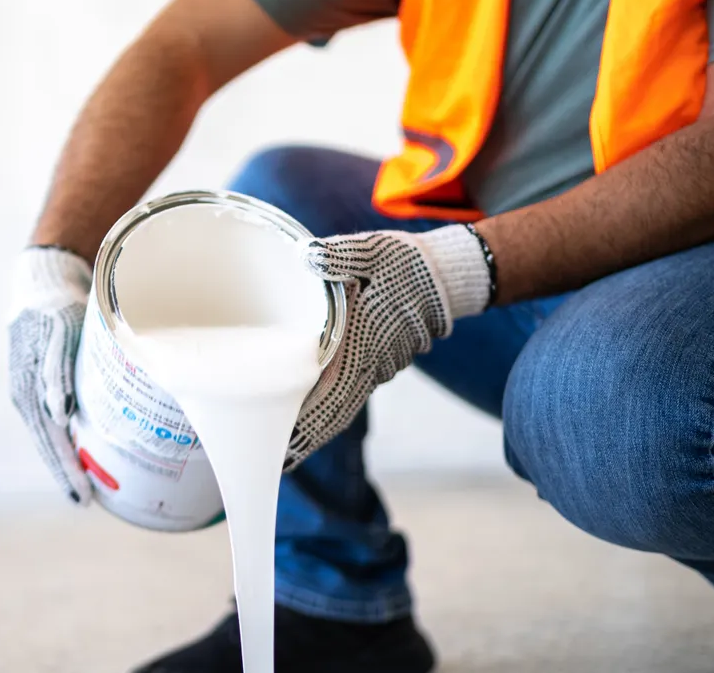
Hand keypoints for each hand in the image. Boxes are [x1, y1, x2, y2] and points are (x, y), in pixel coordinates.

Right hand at [8, 246, 93, 503]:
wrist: (45, 282)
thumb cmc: (55, 308)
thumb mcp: (56, 334)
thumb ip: (55, 371)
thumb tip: (58, 414)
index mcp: (29, 389)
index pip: (50, 440)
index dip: (66, 469)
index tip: (82, 496)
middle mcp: (29, 395)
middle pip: (49, 443)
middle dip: (67, 474)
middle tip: (85, 502)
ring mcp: (34, 389)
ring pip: (51, 434)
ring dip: (67, 460)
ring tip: (85, 486)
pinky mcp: (44, 381)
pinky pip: (55, 419)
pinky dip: (67, 438)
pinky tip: (81, 449)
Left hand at [285, 225, 492, 468]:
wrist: (442, 275)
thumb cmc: (403, 264)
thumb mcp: (368, 252)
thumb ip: (336, 256)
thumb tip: (308, 256)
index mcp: (361, 347)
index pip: (330, 400)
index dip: (307, 430)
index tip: (283, 455)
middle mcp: (368, 366)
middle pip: (331, 415)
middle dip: (303, 439)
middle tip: (272, 460)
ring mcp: (374, 368)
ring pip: (339, 406)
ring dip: (313, 423)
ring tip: (280, 441)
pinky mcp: (374, 361)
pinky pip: (346, 392)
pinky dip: (326, 406)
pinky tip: (305, 407)